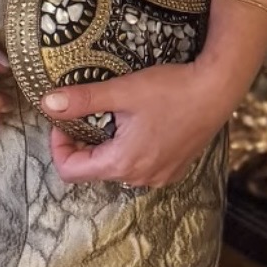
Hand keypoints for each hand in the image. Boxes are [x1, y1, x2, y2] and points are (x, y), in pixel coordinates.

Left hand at [40, 61, 229, 185]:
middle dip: (83, 144)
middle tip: (88, 113)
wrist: (218, 88)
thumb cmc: (172, 89)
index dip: (60, 146)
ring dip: (107, 146)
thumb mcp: (121, 91)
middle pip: (94, 170)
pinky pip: (141, 166)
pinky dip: (131, 149)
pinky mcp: (175, 168)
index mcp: (122, 164)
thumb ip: (82, 100)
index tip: (65, 120)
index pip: (71, 172)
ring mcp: (160, 176)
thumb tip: (48, 104)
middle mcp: (140, 178)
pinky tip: (140, 125)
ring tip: (115, 116)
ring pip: (118, 168)